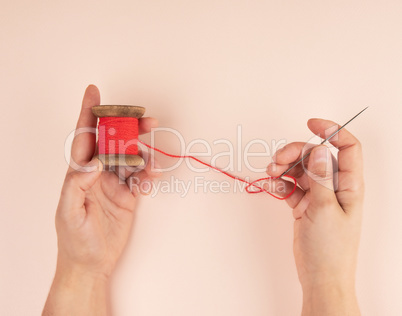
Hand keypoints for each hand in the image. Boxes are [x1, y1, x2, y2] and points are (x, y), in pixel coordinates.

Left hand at [43, 85, 159, 315]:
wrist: (92, 263)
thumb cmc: (75, 240)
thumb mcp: (69, 212)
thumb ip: (78, 183)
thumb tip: (95, 161)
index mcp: (79, 172)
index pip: (84, 137)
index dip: (88, 112)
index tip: (94, 92)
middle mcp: (97, 173)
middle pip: (114, 141)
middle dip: (128, 127)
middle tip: (146, 120)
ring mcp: (114, 183)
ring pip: (131, 157)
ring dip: (144, 151)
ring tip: (153, 154)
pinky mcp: (128, 195)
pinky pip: (141, 177)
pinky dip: (149, 173)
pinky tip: (152, 177)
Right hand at [267, 118, 363, 314]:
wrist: (320, 275)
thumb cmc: (330, 248)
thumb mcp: (325, 209)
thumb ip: (320, 178)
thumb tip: (319, 149)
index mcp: (348, 185)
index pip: (347, 147)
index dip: (332, 131)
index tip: (311, 123)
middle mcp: (334, 186)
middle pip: (314, 156)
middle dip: (294, 153)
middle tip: (277, 161)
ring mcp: (317, 195)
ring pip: (299, 169)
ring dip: (283, 168)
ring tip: (270, 174)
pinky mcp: (303, 204)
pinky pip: (290, 185)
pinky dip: (280, 184)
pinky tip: (273, 188)